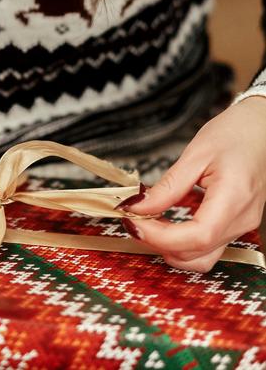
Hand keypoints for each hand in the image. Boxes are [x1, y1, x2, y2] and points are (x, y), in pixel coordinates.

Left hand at [119, 96, 265, 271]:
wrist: (262, 129)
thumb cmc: (235, 134)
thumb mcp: (195, 155)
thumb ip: (167, 186)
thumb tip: (137, 207)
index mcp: (234, 199)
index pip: (197, 236)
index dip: (161, 237)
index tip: (133, 223)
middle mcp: (242, 220)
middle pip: (198, 254)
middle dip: (159, 243)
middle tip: (133, 221)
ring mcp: (241, 225)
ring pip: (202, 257)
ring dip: (169, 247)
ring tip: (146, 223)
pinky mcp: (235, 225)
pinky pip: (207, 246)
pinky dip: (181, 241)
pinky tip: (163, 222)